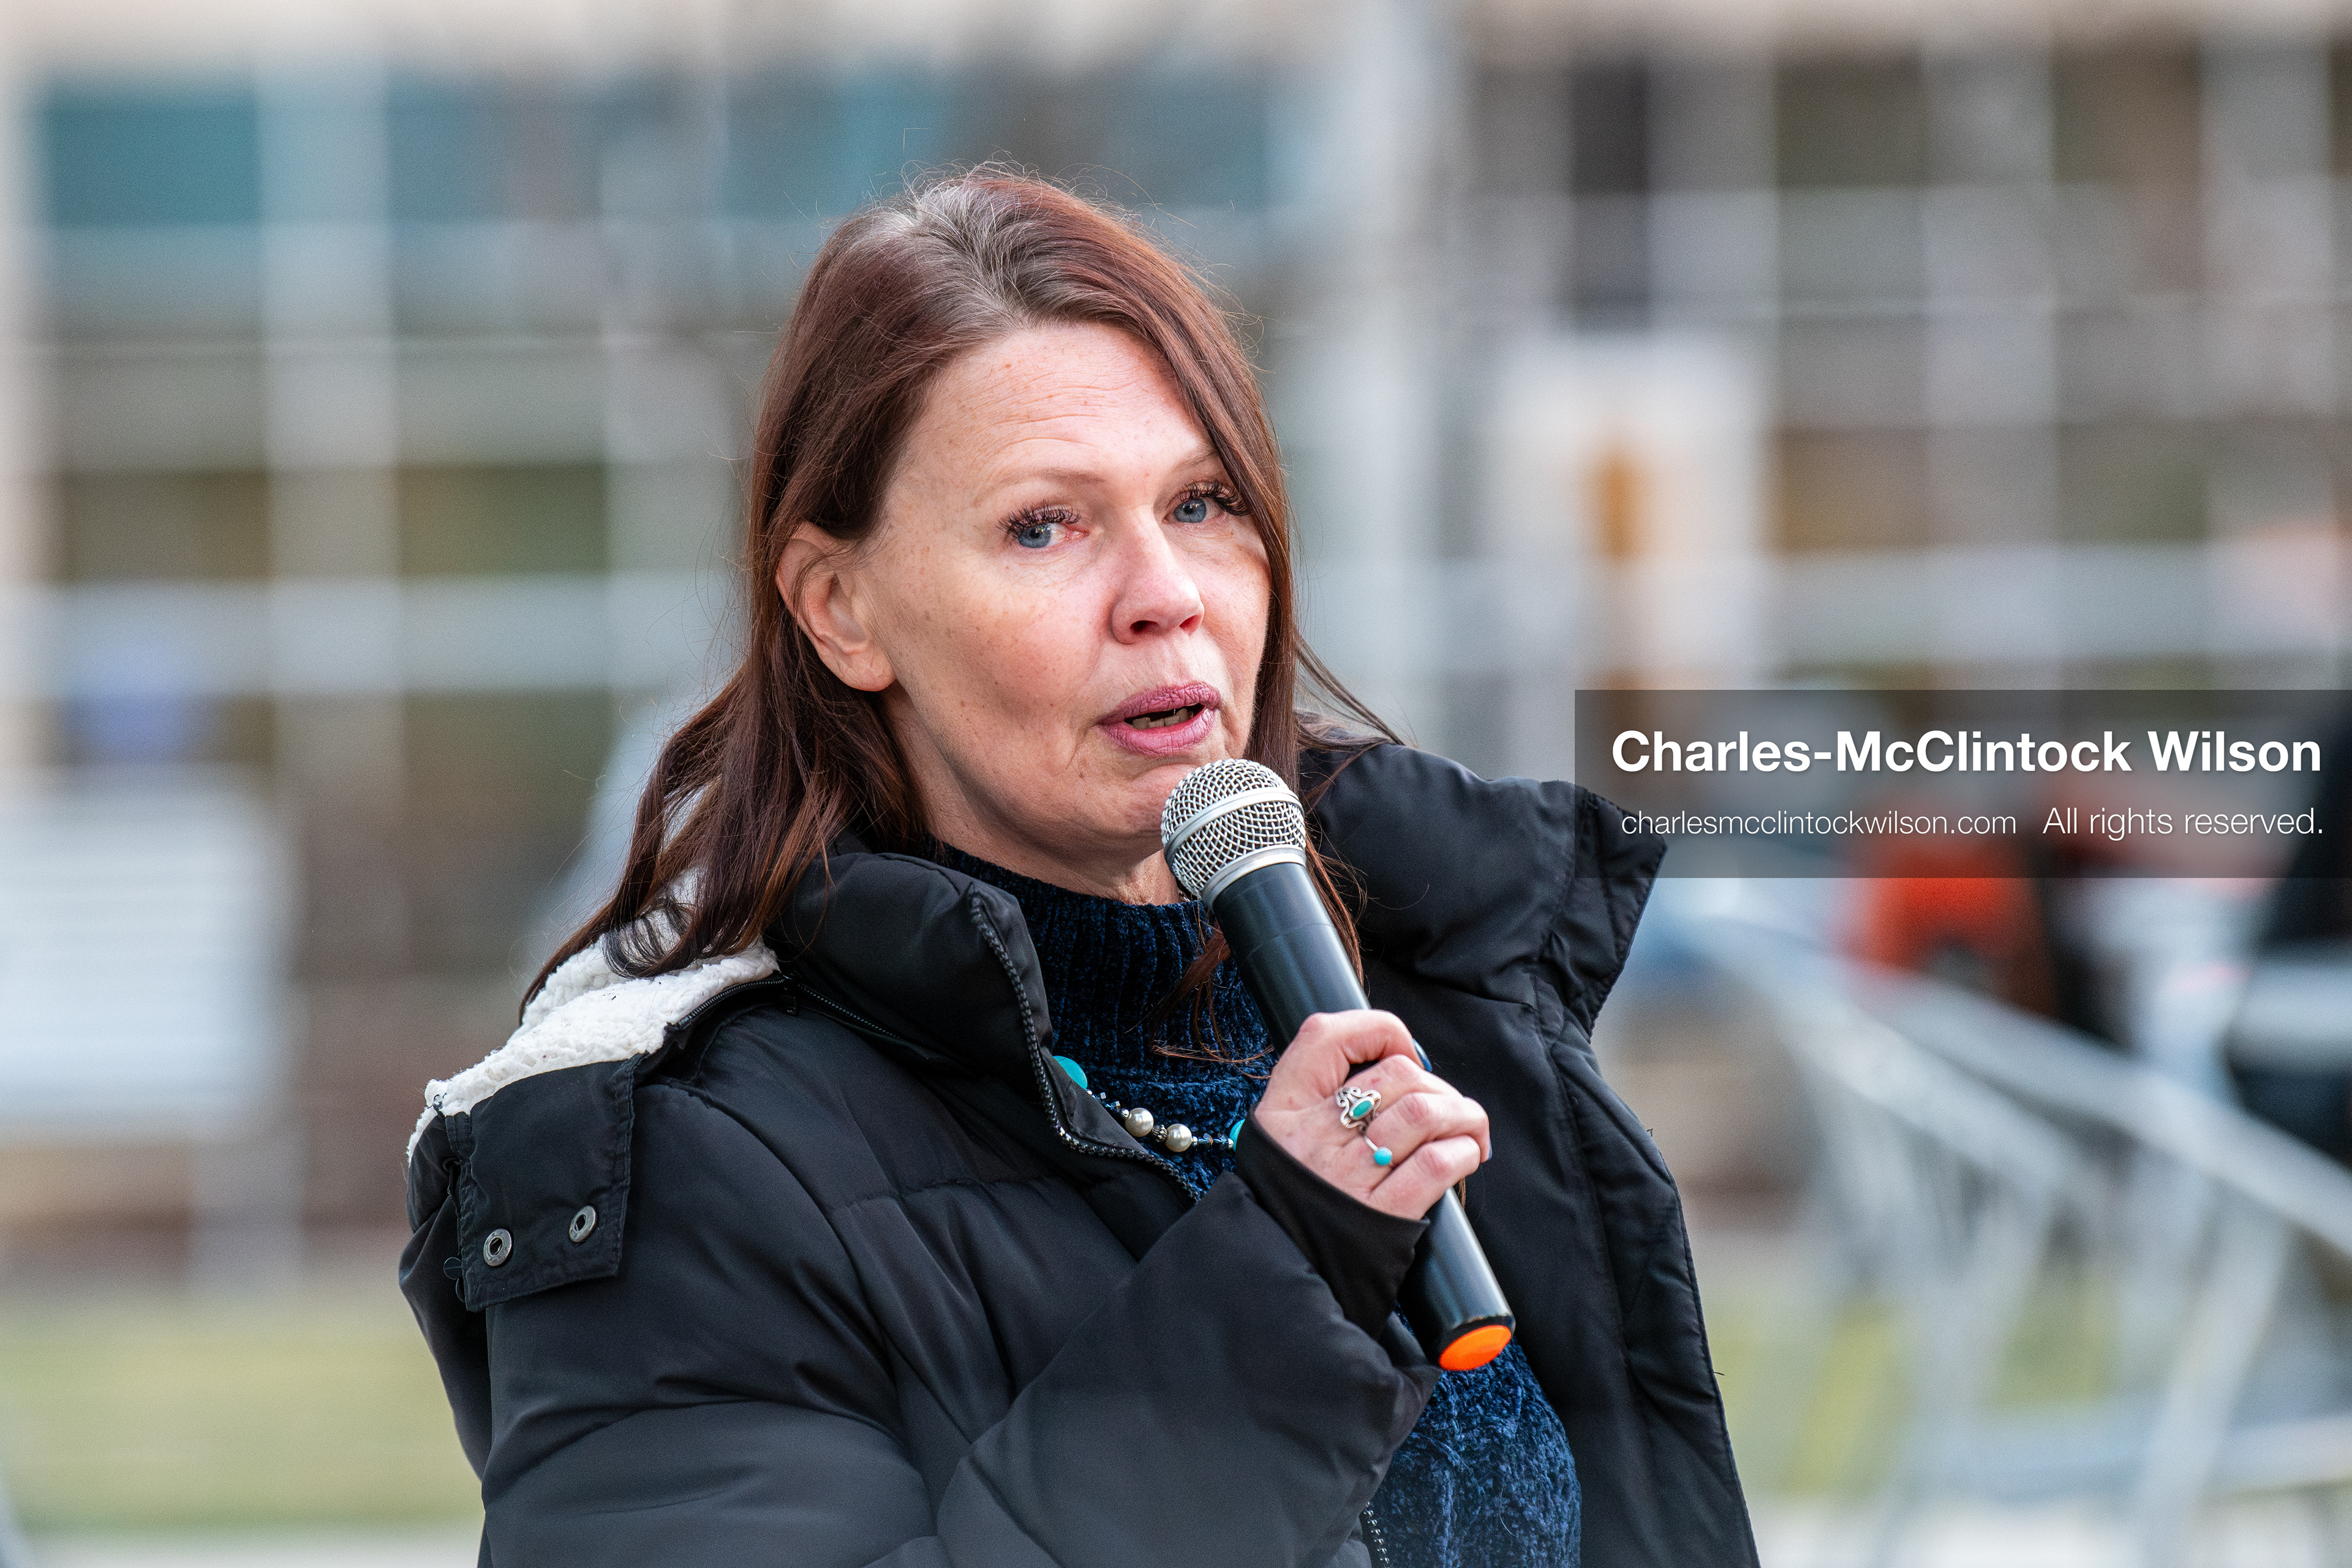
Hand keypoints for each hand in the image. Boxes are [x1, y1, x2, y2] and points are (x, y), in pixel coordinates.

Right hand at [1253, 1010, 1489, 1220]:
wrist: (1282, 1277)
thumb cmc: (1293, 1203)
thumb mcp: (1279, 1139)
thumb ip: (1317, 1099)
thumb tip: (1396, 1065)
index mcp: (1284, 1111)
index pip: (1325, 1036)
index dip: (1378, 1030)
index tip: (1404, 1053)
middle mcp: (1313, 1138)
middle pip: (1396, 1075)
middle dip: (1437, 1084)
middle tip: (1447, 1108)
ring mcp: (1347, 1176)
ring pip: (1422, 1113)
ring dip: (1462, 1114)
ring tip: (1469, 1128)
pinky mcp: (1382, 1216)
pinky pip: (1435, 1164)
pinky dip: (1463, 1152)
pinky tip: (1466, 1156)